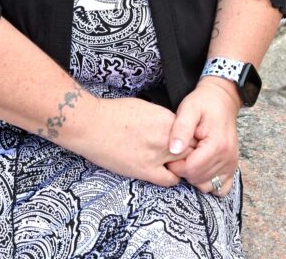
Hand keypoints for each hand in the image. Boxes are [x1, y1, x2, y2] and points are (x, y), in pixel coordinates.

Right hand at [76, 96, 194, 187]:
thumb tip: (172, 127)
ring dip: (184, 165)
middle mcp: (166, 138)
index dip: (192, 137)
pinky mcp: (146, 171)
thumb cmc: (115, 113)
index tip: (190, 140)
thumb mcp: (145, 107)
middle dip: (192, 152)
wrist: (93, 126)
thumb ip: (163, 119)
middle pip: (192, 149)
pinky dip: (172, 177)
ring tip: (178, 164)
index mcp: (166, 119)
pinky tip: (167, 172)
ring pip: (184, 165)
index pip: (192, 132)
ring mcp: (157, 156)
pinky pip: (170, 180)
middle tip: (187, 154)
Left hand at [165, 78, 239, 195]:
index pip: (191, 169)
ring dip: (195, 177)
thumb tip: (174, 150)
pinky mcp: (232, 166)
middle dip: (184, 171)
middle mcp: (227, 157)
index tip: (171, 154)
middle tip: (179, 154)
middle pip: (198, 179)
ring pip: (208, 186)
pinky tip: (201, 169)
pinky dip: (209, 183)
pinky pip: (221, 188)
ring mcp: (231, 163)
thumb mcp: (188, 109)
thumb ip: (181, 129)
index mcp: (217, 145)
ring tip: (190, 158)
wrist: (221, 99)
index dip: (176, 165)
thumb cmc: (203, 103)